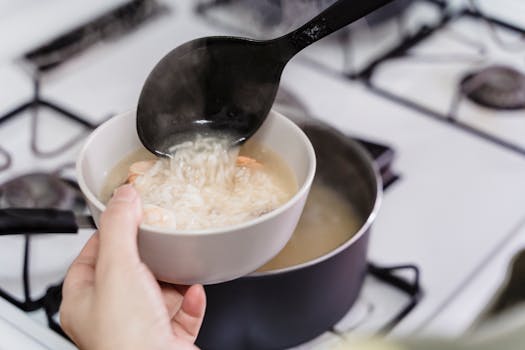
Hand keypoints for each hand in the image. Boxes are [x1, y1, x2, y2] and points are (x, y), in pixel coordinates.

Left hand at [60, 185, 205, 349]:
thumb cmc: (127, 337)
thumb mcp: (117, 267)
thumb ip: (120, 227)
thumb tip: (124, 196)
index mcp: (85, 300)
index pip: (93, 255)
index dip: (111, 232)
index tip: (129, 214)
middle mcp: (111, 316)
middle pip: (131, 272)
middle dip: (151, 254)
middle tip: (163, 235)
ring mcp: (141, 328)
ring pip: (160, 291)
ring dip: (175, 277)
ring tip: (183, 262)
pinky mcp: (169, 339)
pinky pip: (182, 312)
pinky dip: (191, 300)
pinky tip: (195, 291)